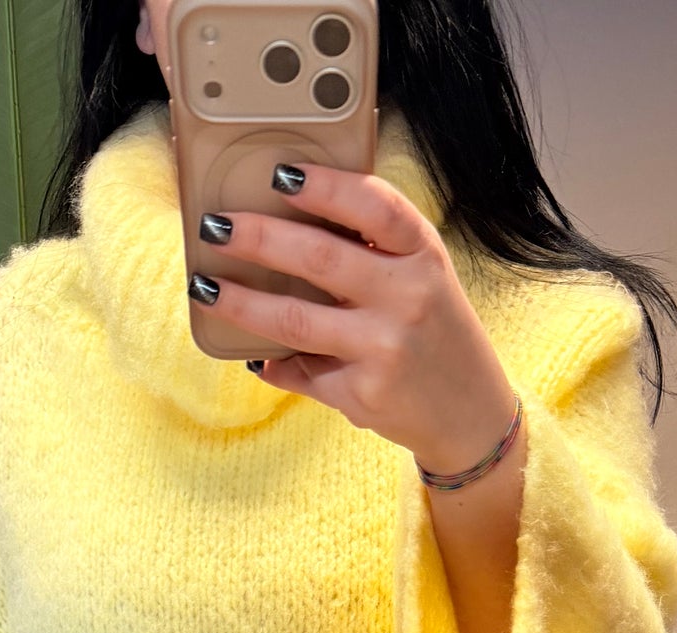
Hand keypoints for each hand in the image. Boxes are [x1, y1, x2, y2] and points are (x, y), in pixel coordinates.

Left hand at [190, 160, 520, 475]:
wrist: (471, 415)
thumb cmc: (436, 334)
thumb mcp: (423, 277)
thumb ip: (375, 249)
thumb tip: (289, 222)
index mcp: (423, 255)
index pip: (373, 205)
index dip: (324, 185)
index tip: (279, 173)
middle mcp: (408, 297)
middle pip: (318, 258)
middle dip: (257, 237)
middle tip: (215, 226)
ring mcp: (385, 349)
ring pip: (294, 320)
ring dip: (240, 302)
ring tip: (205, 287)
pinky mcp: (364, 394)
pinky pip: (302, 372)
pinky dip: (272, 362)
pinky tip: (252, 352)